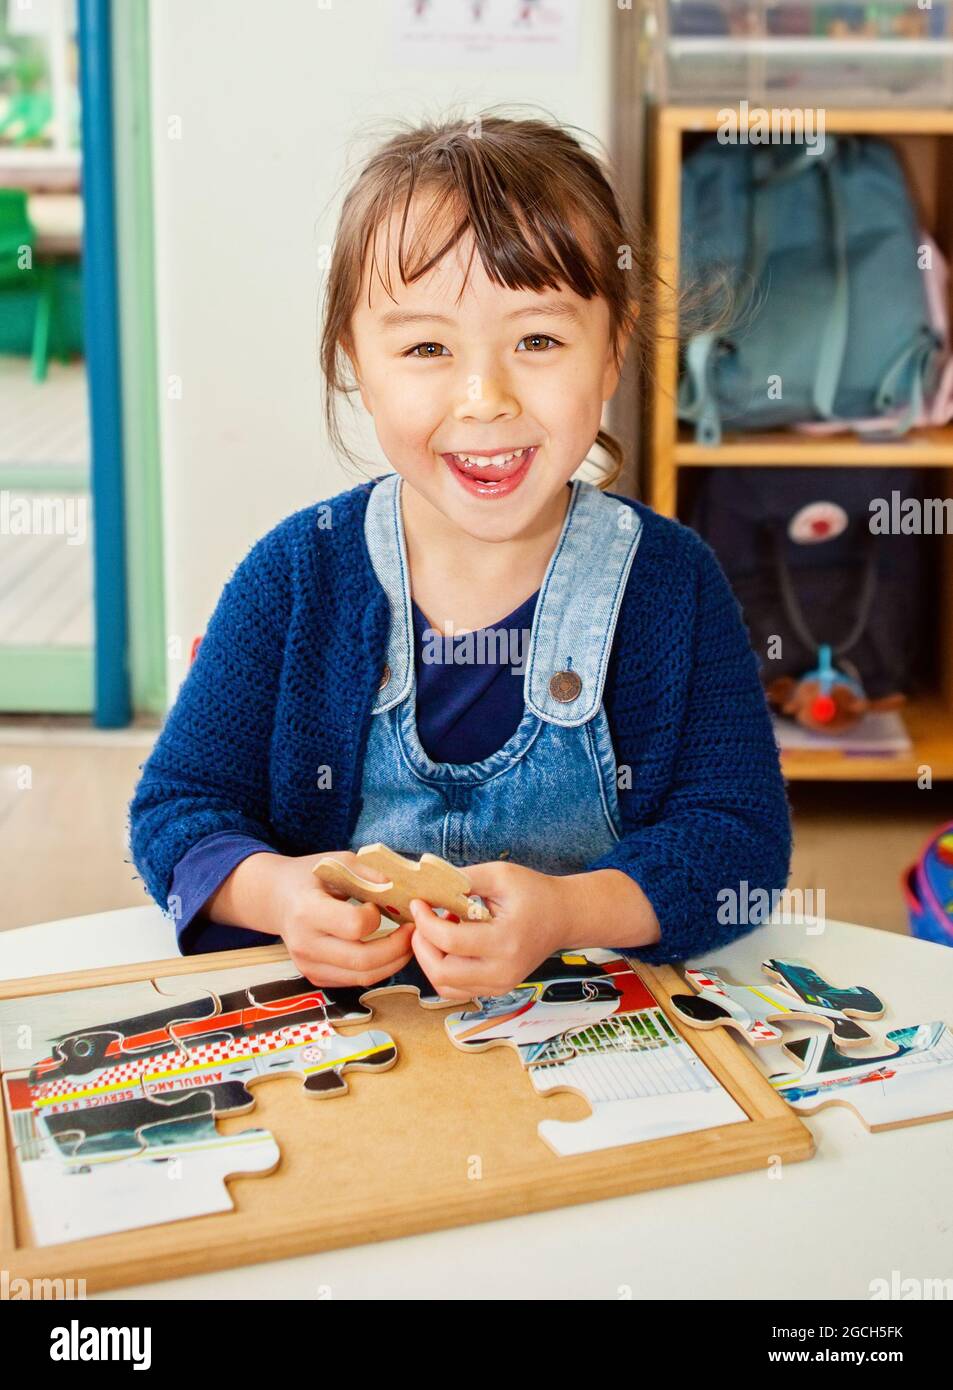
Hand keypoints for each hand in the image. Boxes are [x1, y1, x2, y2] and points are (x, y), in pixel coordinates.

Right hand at [263, 851, 414, 988]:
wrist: (276, 899)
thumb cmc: (308, 877)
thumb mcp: (336, 861)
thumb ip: (368, 873)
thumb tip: (398, 888)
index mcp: (307, 911)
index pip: (354, 926)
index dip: (375, 917)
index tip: (377, 904)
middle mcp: (305, 944)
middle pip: (363, 960)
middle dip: (398, 948)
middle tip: (412, 931)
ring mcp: (308, 965)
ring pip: (363, 977)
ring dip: (393, 962)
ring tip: (406, 942)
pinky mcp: (315, 977)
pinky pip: (354, 980)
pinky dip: (378, 969)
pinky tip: (386, 951)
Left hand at [407, 860, 566, 1001]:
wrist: (564, 917)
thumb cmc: (534, 893)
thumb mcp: (499, 875)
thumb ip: (462, 879)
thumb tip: (427, 885)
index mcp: (505, 941)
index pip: (450, 942)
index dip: (425, 922)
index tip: (417, 903)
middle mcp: (502, 971)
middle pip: (441, 972)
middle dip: (422, 946)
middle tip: (420, 922)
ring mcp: (500, 985)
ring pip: (444, 985)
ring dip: (430, 959)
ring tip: (436, 931)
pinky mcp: (496, 988)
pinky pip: (456, 988)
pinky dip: (443, 968)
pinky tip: (449, 944)